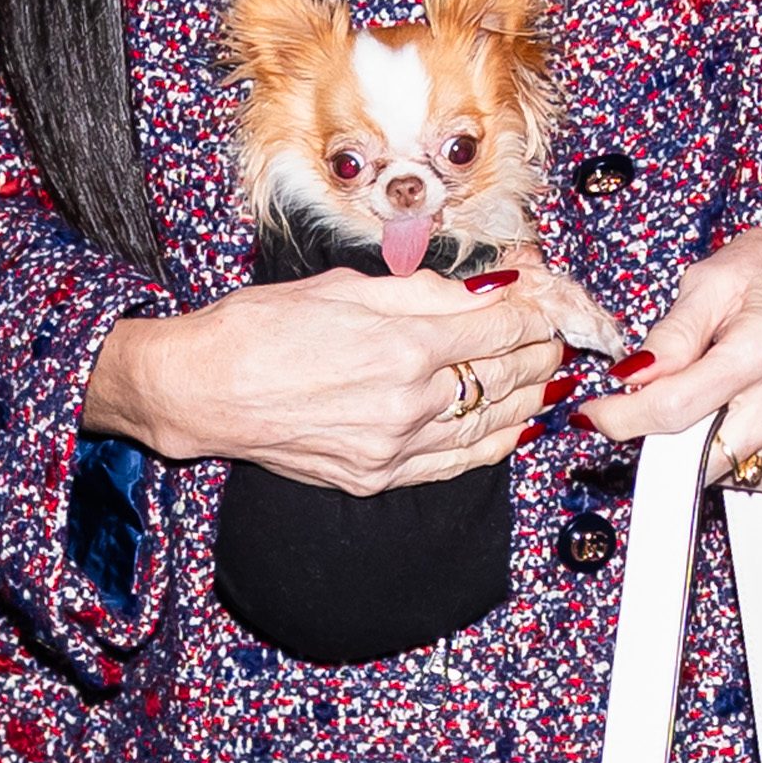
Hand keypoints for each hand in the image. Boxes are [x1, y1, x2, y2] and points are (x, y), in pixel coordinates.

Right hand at [84, 270, 569, 494]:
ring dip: (528, 396)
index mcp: (403, 343)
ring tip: (546, 375)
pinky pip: (458, 461)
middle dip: (539, 350)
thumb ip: (425, 291)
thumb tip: (483, 286)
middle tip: (554, 335)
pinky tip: (514, 425)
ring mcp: (396, 445)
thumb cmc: (263, 327)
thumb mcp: (347, 286)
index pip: (500, 326)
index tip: (545, 304)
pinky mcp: (379, 476)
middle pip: (504, 374)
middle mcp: (408, 400)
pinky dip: (496, 441)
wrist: (207, 390)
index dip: (533, 313)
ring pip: (490, 420)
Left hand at [571, 229, 761, 490]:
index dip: (623, 417)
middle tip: (653, 402)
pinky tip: (742, 412)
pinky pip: (755, 477)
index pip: (675, 407)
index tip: (596, 414)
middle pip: (696, 452)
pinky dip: (735, 455)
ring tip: (714, 391)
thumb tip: (630, 379)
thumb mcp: (713, 280)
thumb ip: (671, 334)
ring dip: (699, 444)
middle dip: (659, 434)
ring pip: (722, 469)